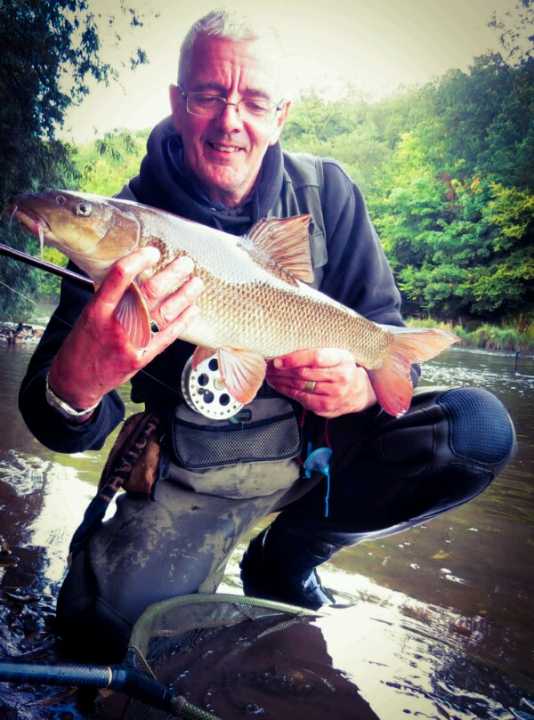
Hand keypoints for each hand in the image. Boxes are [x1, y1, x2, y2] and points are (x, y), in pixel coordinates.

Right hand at [48, 247, 202, 410]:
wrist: (77, 378)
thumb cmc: (84, 341)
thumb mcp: (89, 313)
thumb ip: (111, 297)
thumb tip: (135, 272)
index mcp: (98, 309)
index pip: (119, 277)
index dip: (139, 261)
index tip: (153, 252)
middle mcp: (116, 325)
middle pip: (150, 293)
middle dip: (172, 275)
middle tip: (185, 263)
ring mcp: (131, 342)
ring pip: (164, 313)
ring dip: (184, 296)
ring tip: (196, 283)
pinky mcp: (142, 358)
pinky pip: (167, 336)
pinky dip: (182, 321)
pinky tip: (192, 310)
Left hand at [266, 348, 376, 418]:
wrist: (358, 391)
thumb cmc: (342, 367)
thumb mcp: (337, 353)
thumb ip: (318, 348)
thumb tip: (287, 343)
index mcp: (343, 358)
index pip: (316, 357)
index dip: (294, 359)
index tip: (278, 359)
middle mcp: (341, 377)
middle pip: (304, 373)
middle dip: (282, 369)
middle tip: (267, 364)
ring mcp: (335, 394)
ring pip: (300, 386)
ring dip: (280, 380)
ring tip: (270, 373)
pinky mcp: (326, 407)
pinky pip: (301, 398)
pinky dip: (286, 390)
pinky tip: (278, 384)